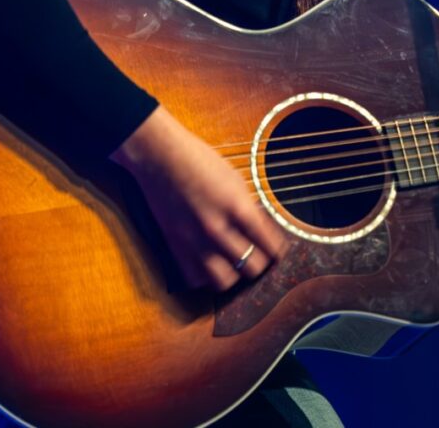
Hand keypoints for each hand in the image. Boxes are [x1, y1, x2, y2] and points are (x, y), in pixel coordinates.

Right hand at [109, 106, 288, 290]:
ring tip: (236, 265)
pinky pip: (196, 278)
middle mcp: (217, 228)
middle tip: (260, 258)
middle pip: (252, 267)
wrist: (159, 156)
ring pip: (224, 281)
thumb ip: (248, 207)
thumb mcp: (234, 178)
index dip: (278, 251)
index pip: (269, 244)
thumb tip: (261, 232)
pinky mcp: (175, 246)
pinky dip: (205, 276)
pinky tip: (210, 264)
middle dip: (260, 264)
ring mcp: (194, 241)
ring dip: (234, 275)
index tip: (278, 252)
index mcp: (237, 206)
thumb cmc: (198, 161)